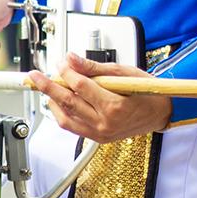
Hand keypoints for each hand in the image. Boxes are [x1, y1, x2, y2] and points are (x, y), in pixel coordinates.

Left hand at [28, 53, 172, 143]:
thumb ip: (94, 68)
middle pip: (68, 102)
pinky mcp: (97, 138)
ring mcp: (100, 133)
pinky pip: (71, 126)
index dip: (66, 72)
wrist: (161, 114)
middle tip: (35, 76)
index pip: (80, 86)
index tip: (60, 63)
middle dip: (48, 87)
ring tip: (46, 87)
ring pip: (65, 117)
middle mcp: (105, 123)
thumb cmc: (148, 93)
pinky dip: (60, 113)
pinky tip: (57, 101)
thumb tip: (72, 59)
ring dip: (52, 101)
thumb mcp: (124, 73)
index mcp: (114, 106)